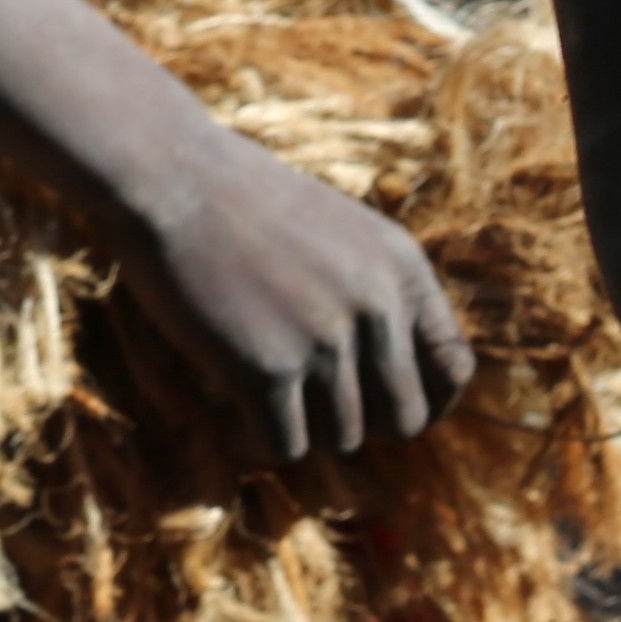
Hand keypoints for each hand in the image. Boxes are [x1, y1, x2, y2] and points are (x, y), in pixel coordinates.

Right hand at [112, 117, 476, 461]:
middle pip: (401, 420)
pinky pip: (282, 446)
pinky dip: (256, 441)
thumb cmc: (241, 200)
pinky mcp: (268, 368)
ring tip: (258, 399)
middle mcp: (376, 306)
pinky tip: (231, 415)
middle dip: (357, 423)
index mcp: (401, 268)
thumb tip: (389, 384)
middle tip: (309, 406)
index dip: (426, 403)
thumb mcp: (340, 230)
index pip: (452, 369)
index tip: (384, 412)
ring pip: (339, 438)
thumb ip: (374, 294)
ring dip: (300, 429)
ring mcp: (325, 340)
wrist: (168, 175)